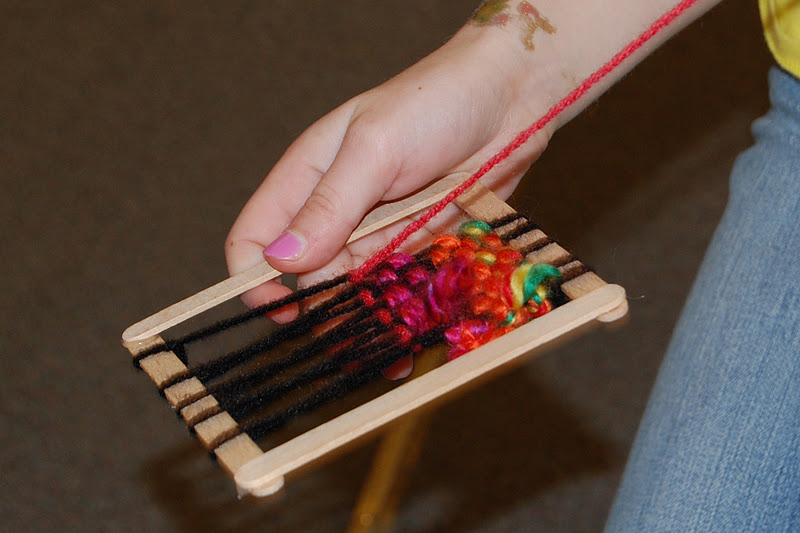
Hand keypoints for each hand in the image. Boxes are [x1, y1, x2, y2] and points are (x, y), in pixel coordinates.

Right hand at [226, 27, 555, 312]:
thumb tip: (280, 260)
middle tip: (346, 336)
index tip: (278, 310)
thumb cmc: (435, 103)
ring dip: (364, 320)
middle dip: (322, 308)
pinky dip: (402, 312)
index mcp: (306, 178)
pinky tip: (411, 337)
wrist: (509, 99)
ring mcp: (377, 233)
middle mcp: (336, 212)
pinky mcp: (416, 247)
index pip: (255, 237)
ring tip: (385, 347)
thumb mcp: (375, 148)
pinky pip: (398, 289)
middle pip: (309, 277)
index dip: (255, 278)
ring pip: (353, 290)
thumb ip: (330, 204)